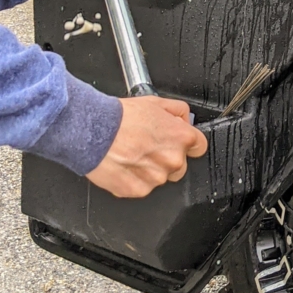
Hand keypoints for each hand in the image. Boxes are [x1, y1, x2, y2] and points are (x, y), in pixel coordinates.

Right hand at [86, 96, 207, 198]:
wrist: (92, 131)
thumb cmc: (119, 117)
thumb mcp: (155, 102)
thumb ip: (177, 111)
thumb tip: (184, 118)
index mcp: (181, 138)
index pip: (200, 147)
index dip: (188, 143)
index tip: (178, 142)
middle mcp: (173, 160)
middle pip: (179, 165)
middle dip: (166, 157)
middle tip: (147, 146)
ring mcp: (156, 178)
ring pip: (160, 177)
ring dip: (150, 169)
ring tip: (132, 154)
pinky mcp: (138, 190)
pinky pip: (142, 187)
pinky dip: (134, 179)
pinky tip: (124, 164)